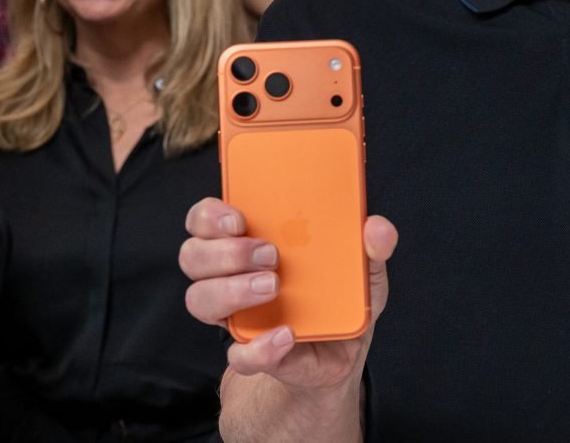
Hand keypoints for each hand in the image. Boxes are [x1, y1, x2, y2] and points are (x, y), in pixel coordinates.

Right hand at [180, 198, 397, 388]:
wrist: (341, 355)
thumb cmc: (342, 300)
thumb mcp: (365, 268)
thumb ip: (373, 246)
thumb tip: (376, 228)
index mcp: (253, 242)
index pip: (207, 218)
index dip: (210, 215)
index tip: (238, 218)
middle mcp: (233, 275)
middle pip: (193, 255)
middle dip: (225, 252)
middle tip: (269, 254)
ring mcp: (238, 314)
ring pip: (199, 299)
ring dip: (232, 290)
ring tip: (273, 287)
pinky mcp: (251, 353)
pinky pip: (237, 354)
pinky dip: (259, 347)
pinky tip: (286, 335)